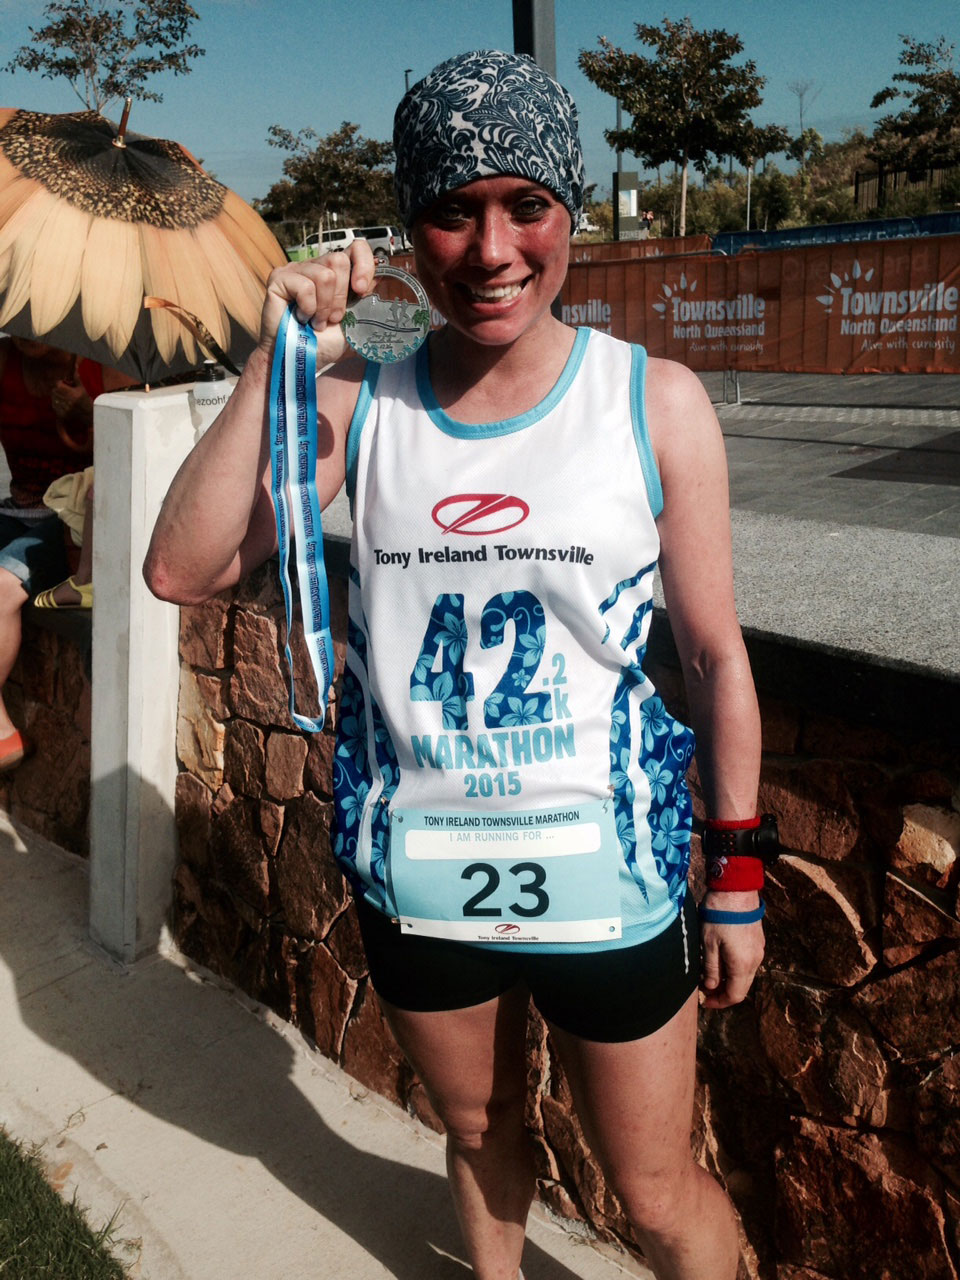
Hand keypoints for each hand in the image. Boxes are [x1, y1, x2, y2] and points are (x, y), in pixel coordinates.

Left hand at [51, 378, 92, 421]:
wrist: (88, 415)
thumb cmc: (85, 400)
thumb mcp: (82, 388)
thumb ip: (76, 377)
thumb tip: (75, 365)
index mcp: (74, 394)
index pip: (58, 385)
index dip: (60, 383)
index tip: (63, 384)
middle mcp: (69, 402)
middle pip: (54, 391)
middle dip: (57, 390)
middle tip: (63, 391)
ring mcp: (65, 409)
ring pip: (53, 398)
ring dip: (56, 397)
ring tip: (63, 398)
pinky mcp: (62, 415)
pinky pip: (54, 406)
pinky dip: (56, 404)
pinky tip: (63, 404)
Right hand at [259, 240, 375, 366]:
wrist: (304, 359)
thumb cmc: (326, 343)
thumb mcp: (356, 321)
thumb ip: (367, 299)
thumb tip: (382, 279)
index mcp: (336, 273)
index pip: (356, 248)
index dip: (363, 265)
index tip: (360, 289)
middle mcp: (316, 266)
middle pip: (339, 260)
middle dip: (340, 296)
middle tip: (332, 318)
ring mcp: (296, 270)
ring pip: (324, 274)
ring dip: (324, 306)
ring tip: (317, 321)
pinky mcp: (279, 278)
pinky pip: (304, 286)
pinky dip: (308, 308)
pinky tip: (302, 317)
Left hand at [699, 889, 764, 1008]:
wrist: (736, 890)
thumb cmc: (719, 916)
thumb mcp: (708, 944)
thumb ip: (712, 969)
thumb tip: (711, 987)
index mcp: (742, 965)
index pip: (734, 995)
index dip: (719, 1002)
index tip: (705, 1001)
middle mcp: (755, 961)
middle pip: (742, 987)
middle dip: (724, 993)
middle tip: (706, 991)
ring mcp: (758, 950)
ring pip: (746, 975)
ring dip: (730, 980)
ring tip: (711, 975)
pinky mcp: (757, 941)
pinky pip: (748, 963)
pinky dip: (736, 968)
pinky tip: (722, 961)